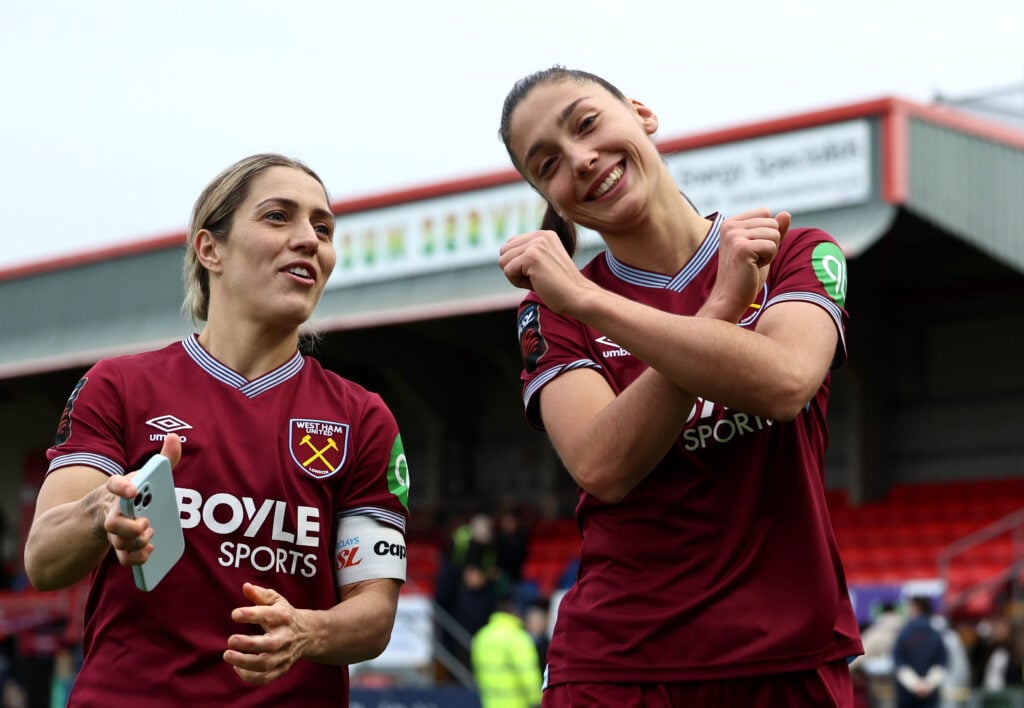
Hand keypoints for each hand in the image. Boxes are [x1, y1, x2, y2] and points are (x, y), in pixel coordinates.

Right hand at [103, 433, 181, 565]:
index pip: (114, 484)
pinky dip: (136, 558)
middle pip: (113, 523)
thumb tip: (174, 436)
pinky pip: (123, 558)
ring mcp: (114, 531)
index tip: (134, 490)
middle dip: (130, 527)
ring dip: (136, 542)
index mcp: (120, 490)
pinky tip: (150, 551)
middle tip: (146, 524)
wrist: (108, 511)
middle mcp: (113, 512)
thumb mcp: (147, 474)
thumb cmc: (134, 490)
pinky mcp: (119, 546)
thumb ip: (164, 458)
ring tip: (150, 536)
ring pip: (118, 542)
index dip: (122, 487)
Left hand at [224, 583, 309, 684]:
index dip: (251, 614)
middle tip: (231, 640)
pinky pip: (266, 678)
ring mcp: (284, 655)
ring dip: (246, 662)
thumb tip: (245, 586)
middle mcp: (286, 637)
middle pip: (269, 644)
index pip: (268, 615)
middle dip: (249, 644)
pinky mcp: (282, 668)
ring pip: (266, 664)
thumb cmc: (284, 615)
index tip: (235, 614)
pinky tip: (237, 667)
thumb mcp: (276, 601)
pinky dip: (250, 676)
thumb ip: (260, 594)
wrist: (308, 634)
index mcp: (284, 617)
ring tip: (228, 655)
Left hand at [498, 230, 595, 312]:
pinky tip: (536, 283)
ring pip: (503, 261)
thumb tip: (502, 257)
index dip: (518, 264)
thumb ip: (526, 255)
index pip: (510, 245)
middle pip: (504, 252)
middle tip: (537, 278)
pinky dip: (517, 282)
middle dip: (514, 269)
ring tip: (537, 280)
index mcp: (544, 235)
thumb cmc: (560, 287)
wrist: (578, 297)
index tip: (538, 272)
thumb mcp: (543, 263)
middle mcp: (540, 235)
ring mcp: (536, 244)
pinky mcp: (531, 256)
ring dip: (516, 276)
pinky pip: (507, 271)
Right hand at [703, 208, 788, 321]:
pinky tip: (753, 267)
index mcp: (731, 222)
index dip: (766, 232)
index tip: (752, 249)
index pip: (765, 212)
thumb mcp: (762, 248)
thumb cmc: (746, 274)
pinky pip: (772, 246)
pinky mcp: (742, 248)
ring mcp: (734, 236)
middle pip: (772, 223)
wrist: (731, 297)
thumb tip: (786, 213)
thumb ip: (774, 230)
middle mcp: (730, 226)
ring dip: (770, 252)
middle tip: (753, 259)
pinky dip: (768, 259)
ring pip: (774, 234)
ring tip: (752, 263)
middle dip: (770, 243)